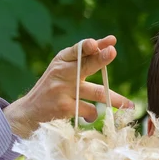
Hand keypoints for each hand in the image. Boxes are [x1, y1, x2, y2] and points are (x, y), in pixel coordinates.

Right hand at [3, 36, 133, 137]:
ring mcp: (62, 90)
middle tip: (112, 52)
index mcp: (62, 60)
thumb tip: (108, 48)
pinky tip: (89, 118)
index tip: (109, 41)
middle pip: (86, 65)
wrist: (28, 113)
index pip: (79, 49)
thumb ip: (82, 61)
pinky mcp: (64, 108)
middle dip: (101, 58)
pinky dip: (94, 115)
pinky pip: (89, 110)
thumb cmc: (53, 89)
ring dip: (116, 99)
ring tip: (130, 104)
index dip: (93, 44)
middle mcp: (61, 72)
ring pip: (96, 92)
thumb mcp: (62, 71)